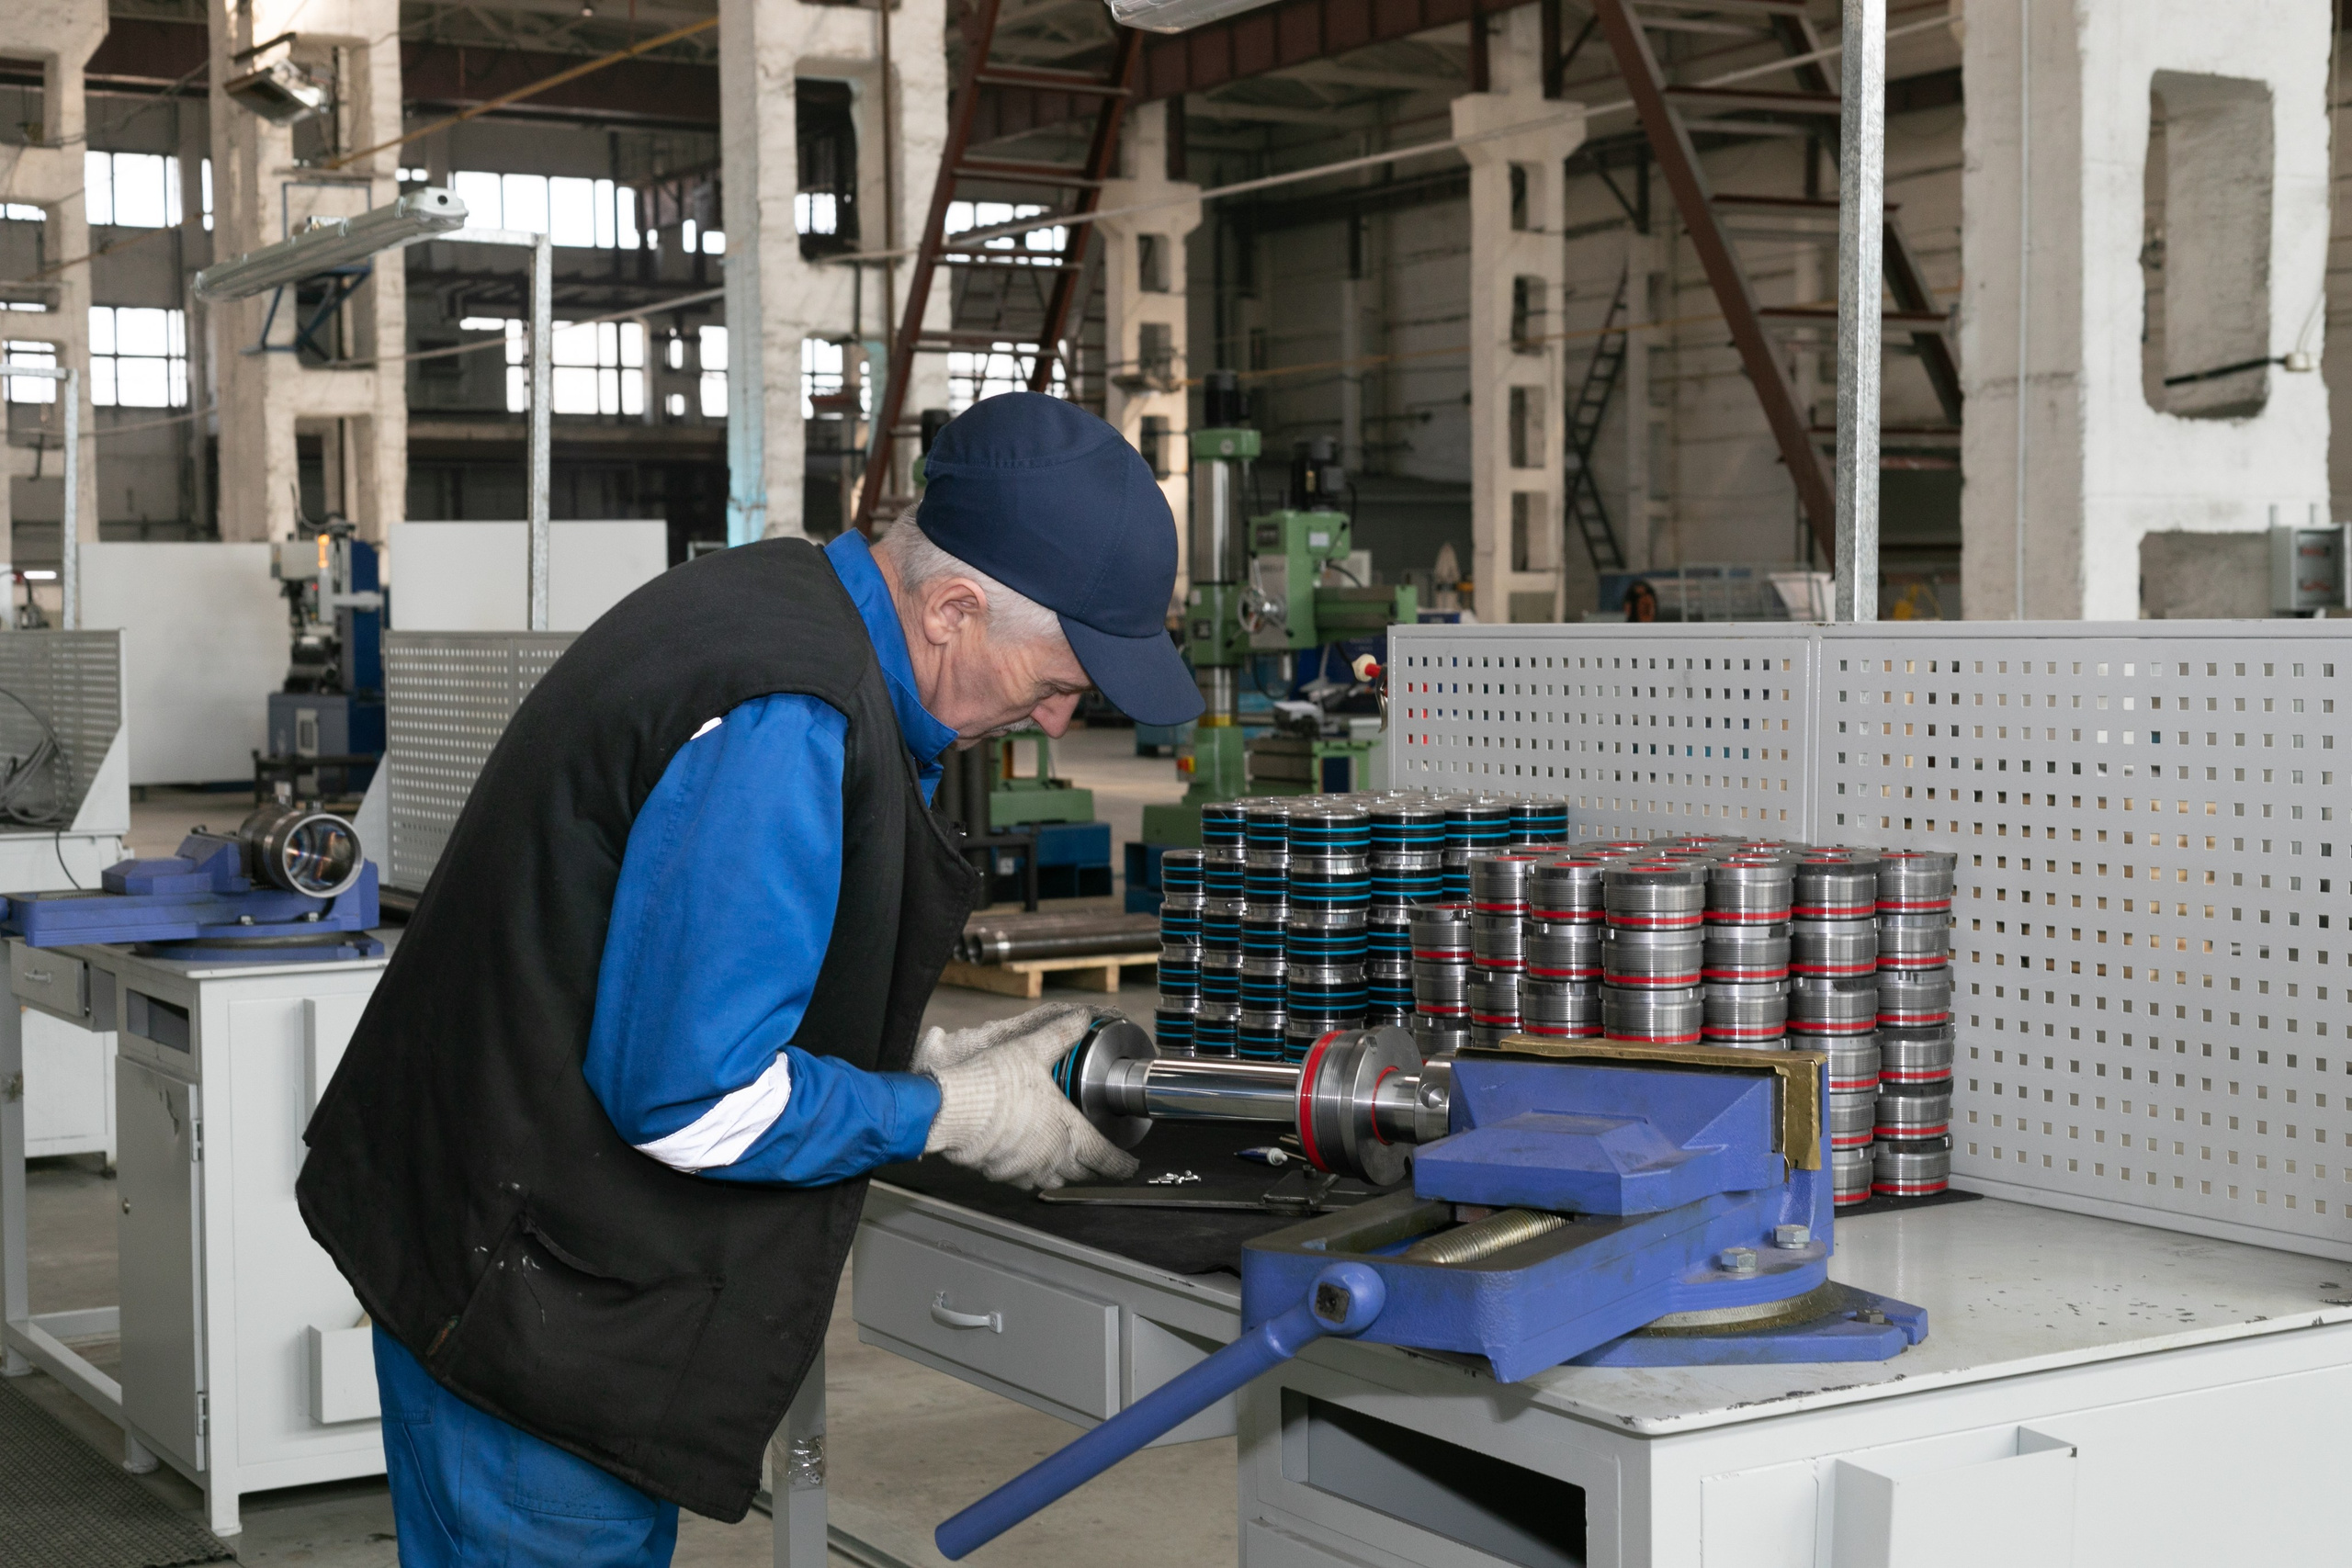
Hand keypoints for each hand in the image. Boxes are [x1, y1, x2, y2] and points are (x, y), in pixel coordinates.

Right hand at [922, 1011, 1139, 1189]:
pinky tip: (1027, 1156)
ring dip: (1065, 1171)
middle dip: (1096, 1167)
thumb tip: (1081, 1019)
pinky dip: (1032, 1171)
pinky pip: (1024, 1179)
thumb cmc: (993, 1085)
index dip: (1122, 1164)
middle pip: (1084, 1174)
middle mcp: (1050, 1157)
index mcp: (1067, 1131)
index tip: (1129, 1165)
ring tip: (1066, 1159)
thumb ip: (1061, 1034)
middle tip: (1101, 1159)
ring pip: (1055, 1180)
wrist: (952, 1108)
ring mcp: (1025, 1169)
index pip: (1106, 1158)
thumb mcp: (1033, 1050)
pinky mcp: (1001, 1173)